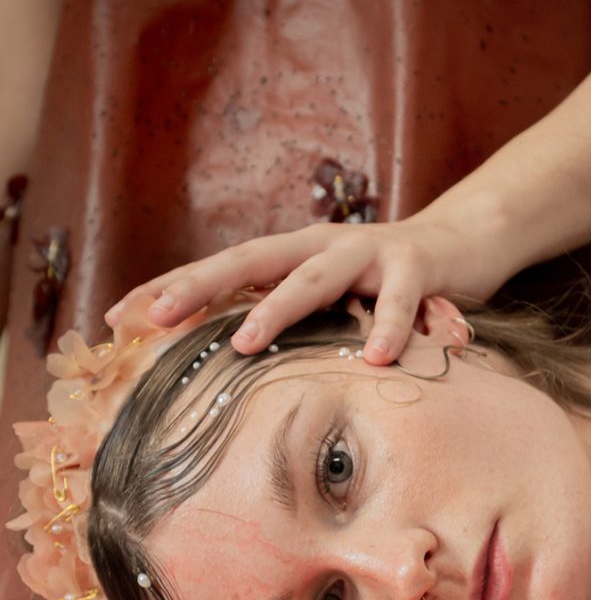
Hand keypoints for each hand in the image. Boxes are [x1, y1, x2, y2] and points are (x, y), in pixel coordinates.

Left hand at [105, 215, 509, 364]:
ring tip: (244, 343)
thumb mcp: (331, 297)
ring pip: (315, 276)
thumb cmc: (384, 282)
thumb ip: (291, 317)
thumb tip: (231, 359)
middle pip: (252, 260)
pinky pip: (401, 300)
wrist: (464, 240)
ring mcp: (368, 251)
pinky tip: (379, 359)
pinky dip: (391, 327)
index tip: (118, 318)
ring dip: (278, 308)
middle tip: (159, 318)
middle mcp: (321, 245)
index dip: (172, 288)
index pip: (224, 269)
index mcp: (293, 255)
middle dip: (201, 285)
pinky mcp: (416, 265)